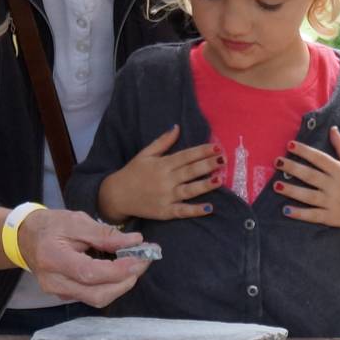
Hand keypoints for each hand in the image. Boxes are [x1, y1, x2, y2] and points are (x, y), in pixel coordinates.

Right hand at [18, 208, 151, 306]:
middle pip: (96, 294)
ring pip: (97, 298)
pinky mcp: (65, 295)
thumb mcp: (76, 221)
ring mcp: (58, 292)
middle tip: (143, 262)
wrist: (24, 237)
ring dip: (121, 284)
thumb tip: (135, 242)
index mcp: (53, 259)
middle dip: (125, 281)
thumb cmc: (50, 225)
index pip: (89, 273)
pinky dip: (110, 285)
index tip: (140, 258)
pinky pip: (92, 295)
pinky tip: (118, 270)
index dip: (118, 270)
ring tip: (134, 264)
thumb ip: (105, 234)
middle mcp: (54, 282)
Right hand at [95, 126, 222, 223]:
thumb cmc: (132, 173)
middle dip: (207, 164)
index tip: (216, 146)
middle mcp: (165, 180)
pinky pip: (182, 211)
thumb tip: (177, 127)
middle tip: (223, 159)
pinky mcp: (165, 211)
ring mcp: (166, 197)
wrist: (116, 196)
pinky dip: (195, 210)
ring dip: (205, 185)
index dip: (202, 151)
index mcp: (162, 164)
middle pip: (190, 171)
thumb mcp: (145, 154)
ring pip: (189, 190)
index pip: (186, 156)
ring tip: (219, 179)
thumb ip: (162, 142)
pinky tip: (209, 207)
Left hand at [273, 128, 339, 235]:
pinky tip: (285, 210)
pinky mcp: (332, 217)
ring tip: (275, 185)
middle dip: (292, 168)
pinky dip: (299, 213)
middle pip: (310, 175)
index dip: (304, 151)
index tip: (290, 145)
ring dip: (291, 190)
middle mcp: (336, 186)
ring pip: (308, 195)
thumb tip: (332, 128)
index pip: (319, 158)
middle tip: (276, 161)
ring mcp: (333, 203)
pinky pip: (313, 215)